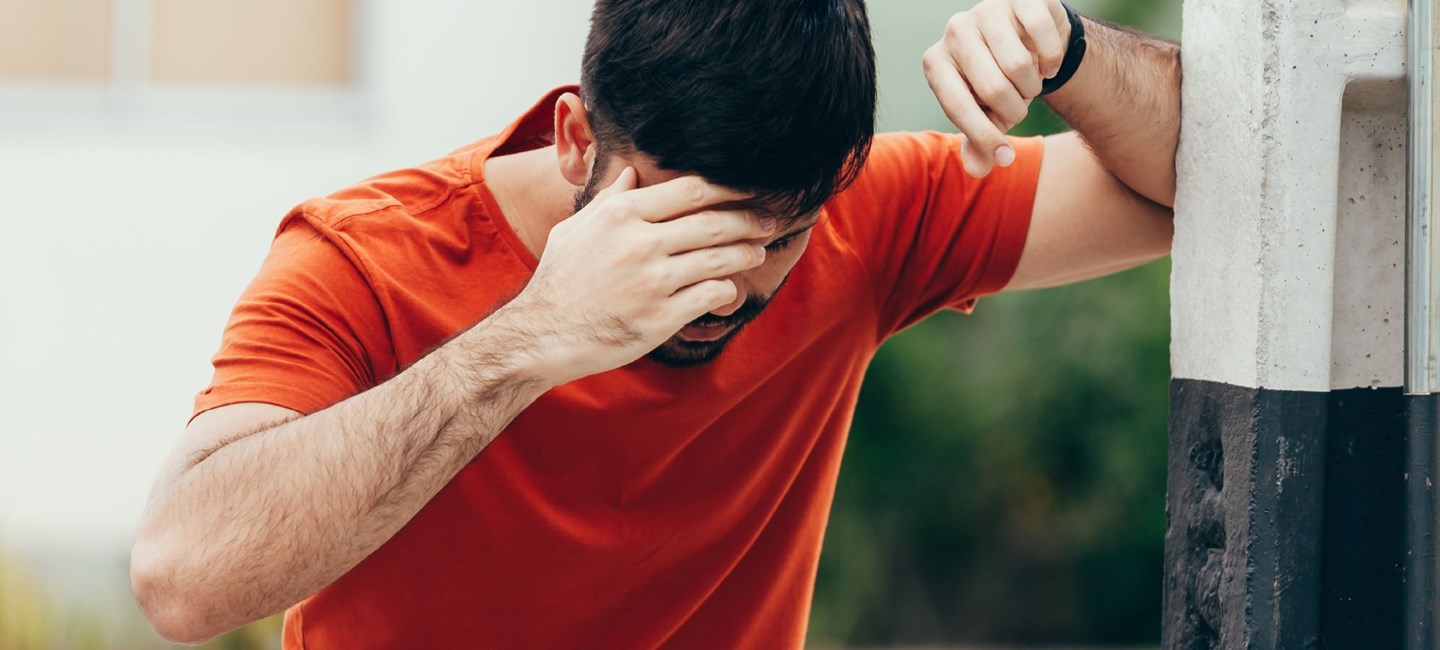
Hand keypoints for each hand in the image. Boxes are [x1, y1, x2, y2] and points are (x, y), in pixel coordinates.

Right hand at [496, 169, 772, 384]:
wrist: (541, 335)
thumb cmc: (557, 280)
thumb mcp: (575, 230)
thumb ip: (609, 200)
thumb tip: (631, 173)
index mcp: (621, 214)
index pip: (690, 190)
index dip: (728, 189)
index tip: (747, 191)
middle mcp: (640, 243)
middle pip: (713, 221)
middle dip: (749, 219)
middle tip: (769, 220)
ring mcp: (653, 281)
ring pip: (719, 259)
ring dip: (745, 253)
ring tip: (757, 251)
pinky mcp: (661, 317)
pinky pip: (710, 295)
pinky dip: (727, 290)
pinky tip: (731, 289)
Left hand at [924, 0, 1071, 177]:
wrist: (1027, 41)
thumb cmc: (997, 83)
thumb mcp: (985, 116)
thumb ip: (980, 144)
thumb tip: (979, 169)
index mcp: (936, 63)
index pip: (958, 106)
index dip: (985, 137)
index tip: (1005, 157)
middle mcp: (954, 31)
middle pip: (994, 89)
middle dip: (1016, 109)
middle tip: (1018, 104)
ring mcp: (986, 10)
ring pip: (1020, 66)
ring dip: (1034, 87)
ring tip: (1029, 83)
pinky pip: (1043, 36)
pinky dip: (1052, 61)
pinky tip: (1048, 64)